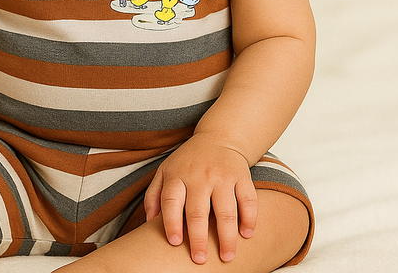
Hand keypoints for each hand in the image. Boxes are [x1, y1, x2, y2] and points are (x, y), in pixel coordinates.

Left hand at [143, 134, 257, 263]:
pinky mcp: (241, 175)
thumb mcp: (165, 171)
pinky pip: (248, 200)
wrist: (218, 137)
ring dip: (227, 237)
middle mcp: (199, 175)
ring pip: (225, 211)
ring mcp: (221, 175)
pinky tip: (246, 234)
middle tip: (199, 259)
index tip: (175, 242)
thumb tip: (148, 223)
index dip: (171, 222)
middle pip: (197, 211)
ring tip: (226, 257)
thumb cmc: (188, 161)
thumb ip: (154, 194)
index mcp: (177, 175)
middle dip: (199, 238)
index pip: (171, 201)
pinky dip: (249, 218)